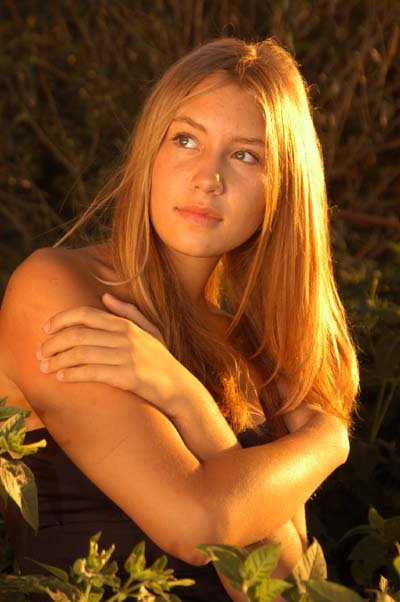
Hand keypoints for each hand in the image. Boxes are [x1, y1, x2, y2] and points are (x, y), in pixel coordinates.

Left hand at [36, 293, 188, 416]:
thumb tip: (105, 296)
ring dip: (57, 361)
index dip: (61, 319)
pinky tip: (61, 378)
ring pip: (81, 353)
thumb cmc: (161, 361)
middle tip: (39, 354)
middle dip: (53, 343)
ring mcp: (127, 356)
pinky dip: (72, 374)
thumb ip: (128, 312)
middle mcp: (125, 337)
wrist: (179, 388)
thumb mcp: (149, 331)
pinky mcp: (128, 377)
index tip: (45, 329)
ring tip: (45, 368)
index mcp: (126, 324)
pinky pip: (92, 372)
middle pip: (78, 334)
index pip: (85, 314)